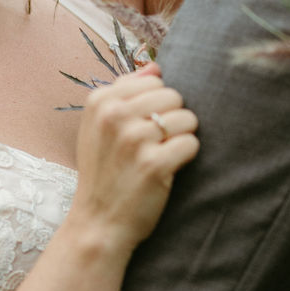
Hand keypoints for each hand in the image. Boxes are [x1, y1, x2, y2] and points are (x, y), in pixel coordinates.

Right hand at [69, 63, 198, 258]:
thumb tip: (155, 67)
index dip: (157, 105)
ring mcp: (134, 140)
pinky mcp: (154, 165)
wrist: (97, 223)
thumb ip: (124, 92)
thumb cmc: (103, 173)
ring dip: (182, 138)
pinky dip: (186, 158)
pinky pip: (191, 144)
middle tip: (156, 145)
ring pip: (187, 118)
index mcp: (100, 101)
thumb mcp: (99, 127)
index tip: (142, 128)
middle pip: (174, 96)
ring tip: (162, 156)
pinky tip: (168, 169)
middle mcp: (114, 116)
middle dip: (173, 119)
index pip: (154, 81)